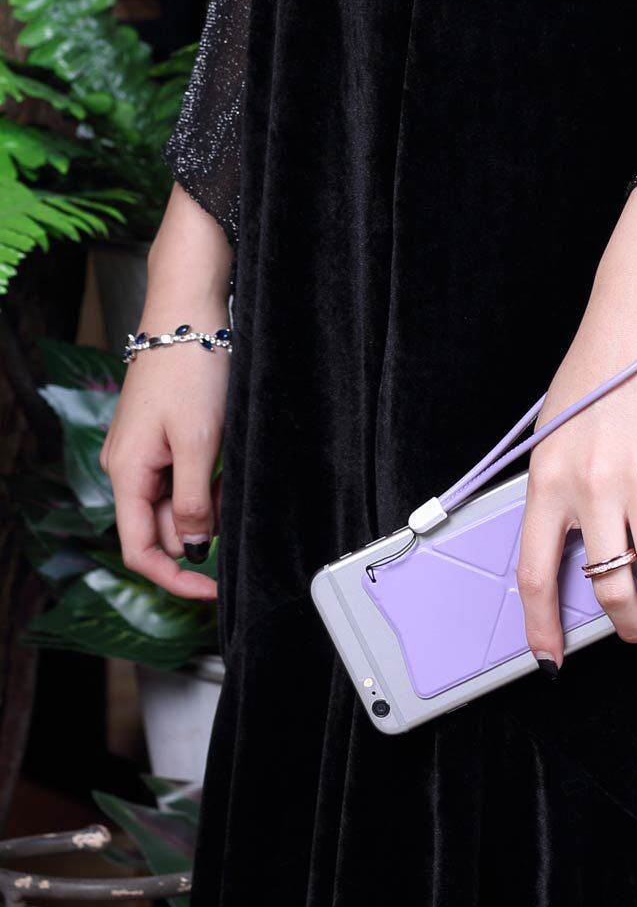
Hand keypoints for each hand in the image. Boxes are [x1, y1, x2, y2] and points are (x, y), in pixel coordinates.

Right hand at [100, 184, 233, 600]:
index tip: (212, 591)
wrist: (189, 315)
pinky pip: (187, 481)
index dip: (175, 578)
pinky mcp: (166, 441)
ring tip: (233, 478)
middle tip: (237, 514)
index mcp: (128, 475)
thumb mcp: (199, 443)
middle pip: (164, 530)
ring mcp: (147, 456)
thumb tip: (194, 546)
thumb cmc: (189, 371)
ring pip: (180, 506)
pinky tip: (228, 467)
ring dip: (210, 508)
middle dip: (202, 534)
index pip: (140, 550)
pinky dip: (211, 486)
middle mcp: (130, 470)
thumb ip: (195, 500)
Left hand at [517, 179, 636, 668]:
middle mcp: (590, 489)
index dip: (542, 626)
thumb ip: (557, 487)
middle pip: (607, 587)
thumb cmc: (594, 370)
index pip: (536, 573)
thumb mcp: (554, 431)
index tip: (550, 657)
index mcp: (547, 482)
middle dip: (628, 625)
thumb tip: (573, 542)